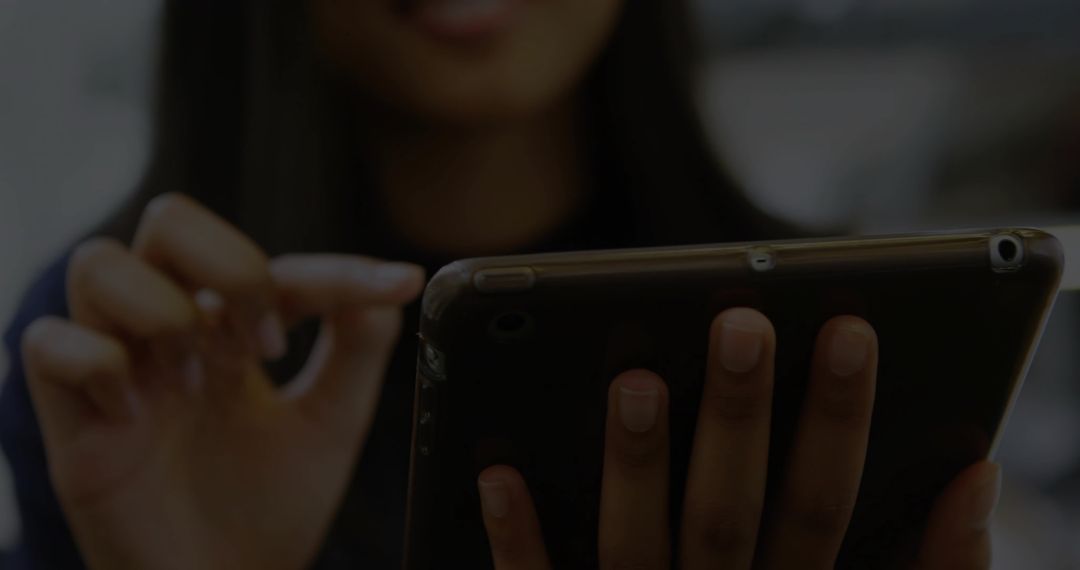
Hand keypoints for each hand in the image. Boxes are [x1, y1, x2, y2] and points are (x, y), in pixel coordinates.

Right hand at [22, 194, 425, 569]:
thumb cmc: (269, 510)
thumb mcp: (330, 423)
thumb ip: (357, 351)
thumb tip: (388, 285)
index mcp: (231, 330)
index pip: (278, 267)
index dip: (340, 271)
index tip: (400, 285)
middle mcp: (171, 334)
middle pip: (170, 220)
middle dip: (232, 266)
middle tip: (265, 345)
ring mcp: (118, 370)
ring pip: (99, 263)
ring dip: (164, 312)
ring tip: (196, 381)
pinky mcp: (72, 420)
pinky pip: (48, 344)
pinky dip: (99, 364)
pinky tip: (136, 413)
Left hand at [477, 309, 999, 568]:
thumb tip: (975, 478)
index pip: (823, 507)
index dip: (840, 421)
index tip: (848, 330)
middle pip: (730, 517)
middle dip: (738, 422)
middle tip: (739, 327)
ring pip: (635, 552)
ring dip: (634, 469)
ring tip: (632, 381)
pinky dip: (519, 540)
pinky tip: (496, 471)